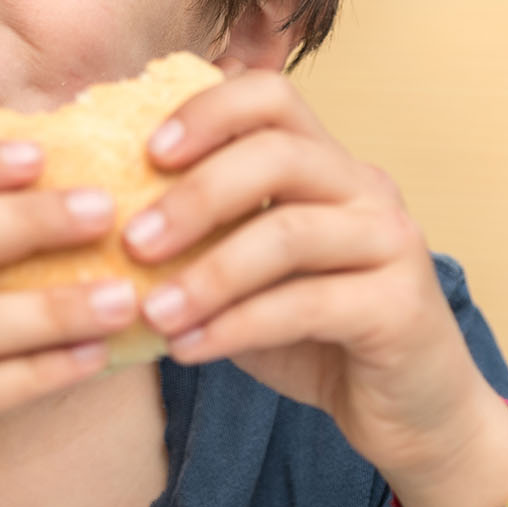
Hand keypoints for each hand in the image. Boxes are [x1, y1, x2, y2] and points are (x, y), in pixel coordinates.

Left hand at [123, 66, 504, 489]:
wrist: (407, 410)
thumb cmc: (313, 333)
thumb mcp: (248, 274)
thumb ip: (202, 238)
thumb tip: (100, 219)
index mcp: (326, 163)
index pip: (272, 96)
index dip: (209, 111)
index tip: (147, 152)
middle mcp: (366, 187)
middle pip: (279, 153)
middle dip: (197, 195)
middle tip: (134, 241)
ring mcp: (391, 243)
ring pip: (290, 233)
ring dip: (208, 274)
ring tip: (153, 312)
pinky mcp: (401, 307)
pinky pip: (308, 305)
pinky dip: (237, 326)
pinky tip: (188, 349)